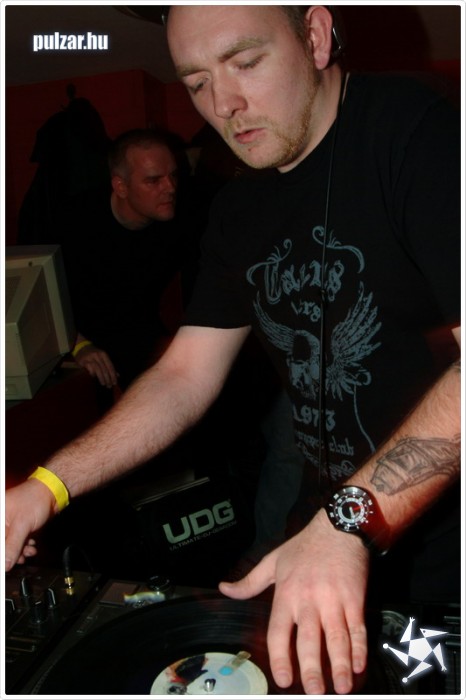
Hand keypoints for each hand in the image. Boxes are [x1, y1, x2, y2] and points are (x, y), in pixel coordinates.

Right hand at [5, 479, 56, 570]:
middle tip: (19, 558)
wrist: (52, 492)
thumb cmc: (35, 500)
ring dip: (19, 550)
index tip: (6, 564)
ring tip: (29, 551)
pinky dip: (24, 545)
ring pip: (10, 543)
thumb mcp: (22, 525)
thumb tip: (5, 565)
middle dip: (11, 552)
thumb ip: (12, 546)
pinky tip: (31, 545)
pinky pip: (17, 539)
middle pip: (3, 543)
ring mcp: (9, 522)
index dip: (3, 553)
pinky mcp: (18, 525)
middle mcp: (2, 519)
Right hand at [74, 344, 118, 387]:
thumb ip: (109, 366)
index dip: (113, 375)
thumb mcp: (102, 357)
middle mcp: (97, 355)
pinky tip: (94, 378)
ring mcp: (90, 358)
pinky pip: (90, 370)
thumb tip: (117, 375)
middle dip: (108, 379)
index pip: (110, 366)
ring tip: (104, 384)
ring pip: (98, 370)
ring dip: (101, 378)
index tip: (115, 383)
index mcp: (104, 354)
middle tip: (109, 386)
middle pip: (105, 369)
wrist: (80, 347)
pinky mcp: (83, 361)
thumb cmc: (94, 354)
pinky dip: (93, 374)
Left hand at [219, 509, 369, 694]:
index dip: (280, 657)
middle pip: (309, 640)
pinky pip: (357, 627)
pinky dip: (359, 648)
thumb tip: (223, 589)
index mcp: (286, 594)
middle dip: (312, 669)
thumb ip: (249, 581)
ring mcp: (333, 600)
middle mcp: (308, 600)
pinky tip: (358, 665)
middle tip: (313, 692)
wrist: (338, 528)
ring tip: (342, 688)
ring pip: (336, 638)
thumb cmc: (305, 546)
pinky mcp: (354, 598)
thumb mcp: (273, 560)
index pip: (278, 631)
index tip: (283, 679)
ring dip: (340, 665)